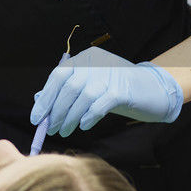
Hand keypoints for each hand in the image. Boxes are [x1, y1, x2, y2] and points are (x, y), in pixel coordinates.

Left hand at [29, 47, 182, 137]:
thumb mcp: (89, 88)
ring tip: (64, 131)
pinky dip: (89, 116)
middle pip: (69, 87)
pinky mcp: (123, 89)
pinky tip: (84, 126)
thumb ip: (66, 92)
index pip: (58, 76)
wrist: (154, 90)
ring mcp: (111, 74)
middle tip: (51, 129)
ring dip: (70, 117)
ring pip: (83, 96)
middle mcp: (96, 63)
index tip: (36, 118)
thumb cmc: (116, 91)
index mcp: (85, 59)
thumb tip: (39, 102)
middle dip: (56, 111)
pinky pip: (100, 103)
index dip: (45, 98)